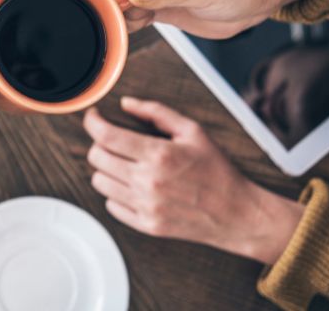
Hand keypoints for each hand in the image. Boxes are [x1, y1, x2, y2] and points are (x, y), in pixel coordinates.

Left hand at [84, 97, 303, 264]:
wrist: (235, 213)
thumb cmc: (216, 170)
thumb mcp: (193, 131)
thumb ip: (156, 112)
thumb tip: (126, 103)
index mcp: (159, 154)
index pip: (106, 136)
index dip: (92, 122)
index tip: (93, 117)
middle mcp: (148, 181)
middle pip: (96, 157)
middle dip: (99, 143)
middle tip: (113, 140)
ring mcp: (145, 206)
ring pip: (99, 181)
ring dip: (106, 169)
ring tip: (124, 164)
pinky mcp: (146, 225)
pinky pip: (111, 205)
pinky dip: (116, 193)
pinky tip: (132, 185)